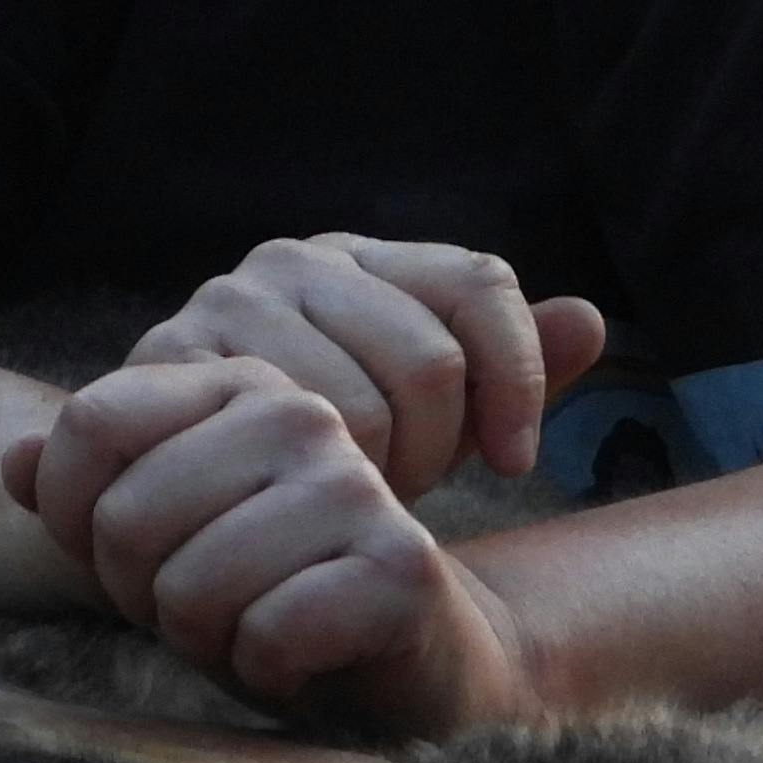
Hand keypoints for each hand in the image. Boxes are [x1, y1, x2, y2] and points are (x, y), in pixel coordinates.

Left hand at [3, 355, 548, 735]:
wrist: (400, 659)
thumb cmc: (265, 590)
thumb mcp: (159, 538)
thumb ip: (83, 493)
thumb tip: (10, 461)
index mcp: (236, 382)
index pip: (91, 423)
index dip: (76, 515)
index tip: (125, 553)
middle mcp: (299, 414)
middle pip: (127, 518)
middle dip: (148, 594)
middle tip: (207, 606)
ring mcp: (356, 484)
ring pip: (193, 587)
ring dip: (208, 640)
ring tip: (254, 628)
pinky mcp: (401, 566)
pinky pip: (269, 636)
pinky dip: (269, 671)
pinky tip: (304, 660)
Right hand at [122, 234, 604, 500]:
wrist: (190, 499)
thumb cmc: (328, 456)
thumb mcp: (435, 420)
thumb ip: (510, 372)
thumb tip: (590, 321)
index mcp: (362, 257)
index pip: (479, 284)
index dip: (518, 377)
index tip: (516, 462)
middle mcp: (290, 261)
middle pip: (427, 358)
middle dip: (437, 448)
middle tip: (408, 493)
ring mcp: (226, 306)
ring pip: (359, 407)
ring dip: (373, 478)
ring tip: (352, 500)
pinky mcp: (173, 366)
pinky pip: (282, 433)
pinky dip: (316, 482)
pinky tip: (314, 505)